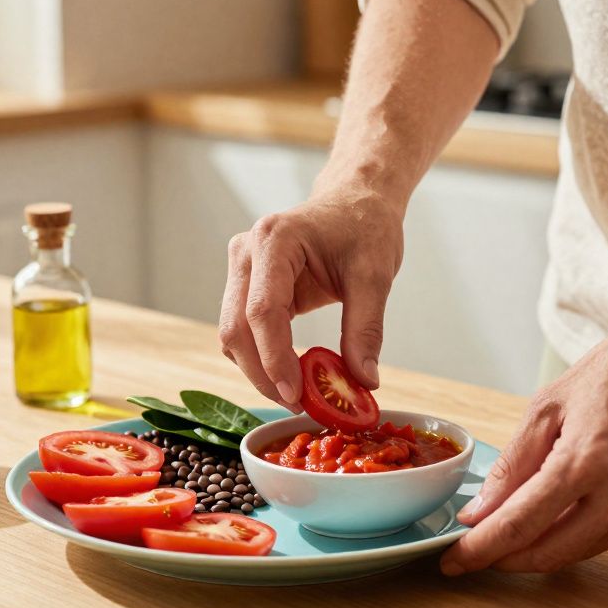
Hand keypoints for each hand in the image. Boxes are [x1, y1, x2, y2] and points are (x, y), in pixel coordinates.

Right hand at [220, 185, 403, 408]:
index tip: (297, 396)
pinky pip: (243, 331)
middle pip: (235, 328)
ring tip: (299, 394)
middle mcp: (246, 252)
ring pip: (232, 334)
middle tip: (298, 405)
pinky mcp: (245, 285)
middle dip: (262, 374)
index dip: (274, 359)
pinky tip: (291, 374)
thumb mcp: (375, 275)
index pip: (262, 311)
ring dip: (259, 370)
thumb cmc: (364, 227)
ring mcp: (241, 268)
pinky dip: (262, 358)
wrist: (355, 202)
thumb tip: (363, 381)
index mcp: (275, 240)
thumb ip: (366, 329)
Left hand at [441, 315, 607, 573]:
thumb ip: (512, 464)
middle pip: (548, 553)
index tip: (453, 560)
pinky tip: (560, 514)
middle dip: (504, 559)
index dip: (479, 550)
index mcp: (586, 461)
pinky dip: (577, 533)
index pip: (518, 526)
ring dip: (540, 549)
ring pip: (579, 551)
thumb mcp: (550, 404)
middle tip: (474, 552)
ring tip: (510, 533)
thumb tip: (480, 512)